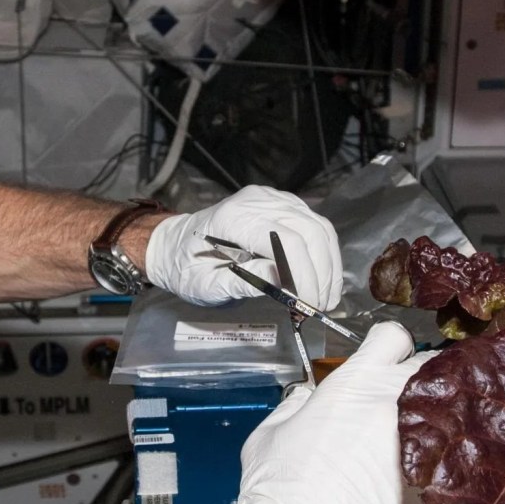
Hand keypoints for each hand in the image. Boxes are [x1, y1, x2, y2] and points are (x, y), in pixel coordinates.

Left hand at [144, 187, 342, 310]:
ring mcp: (272, 198)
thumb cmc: (187, 268)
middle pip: (309, 231)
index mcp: (234, 218)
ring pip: (318, 226)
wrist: (176, 245)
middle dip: (321, 272)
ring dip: (328, 264)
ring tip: (326, 296)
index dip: (305, 274)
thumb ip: (243, 282)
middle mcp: (257, 201)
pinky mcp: (281, 203)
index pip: (285, 241)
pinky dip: (324, 252)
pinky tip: (322, 277)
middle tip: (321, 305)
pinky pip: (314, 224)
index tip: (310, 304)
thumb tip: (282, 283)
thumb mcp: (207, 285)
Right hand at [218, 323, 434, 503]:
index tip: (384, 361)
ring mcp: (422, 442)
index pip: (392, 336)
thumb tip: (307, 399)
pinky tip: (425, 479)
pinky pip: (455, 460)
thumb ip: (296, 405)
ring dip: (441, 420)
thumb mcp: (271, 432)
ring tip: (423, 438)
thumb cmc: (279, 493)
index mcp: (355, 382)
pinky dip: (444, 465)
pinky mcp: (436, 482)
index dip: (387, 347)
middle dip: (422, 380)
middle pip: (432, 366)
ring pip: (453, 411)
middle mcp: (395, 404)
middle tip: (405, 402)